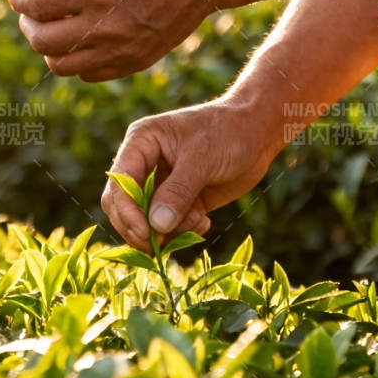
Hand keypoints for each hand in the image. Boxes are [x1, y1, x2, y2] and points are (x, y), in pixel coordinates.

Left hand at [6, 0, 228, 81]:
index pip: (37, 5)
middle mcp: (105, 25)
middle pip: (43, 41)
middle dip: (28, 25)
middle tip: (31, 12)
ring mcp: (121, 48)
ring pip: (62, 65)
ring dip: (49, 48)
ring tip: (54, 29)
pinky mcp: (135, 61)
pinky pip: (90, 74)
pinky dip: (76, 60)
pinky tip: (81, 40)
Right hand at [103, 98, 284, 251]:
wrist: (258, 134)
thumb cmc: (228, 132)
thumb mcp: (201, 159)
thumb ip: (178, 192)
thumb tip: (156, 226)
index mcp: (141, 144)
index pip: (119, 183)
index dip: (127, 211)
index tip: (146, 233)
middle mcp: (145, 164)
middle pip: (123, 207)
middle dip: (141, 228)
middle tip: (161, 245)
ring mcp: (162, 184)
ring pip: (147, 221)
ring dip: (170, 229)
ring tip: (198, 220)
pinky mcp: (179, 200)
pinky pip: (169, 226)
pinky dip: (183, 231)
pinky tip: (204, 222)